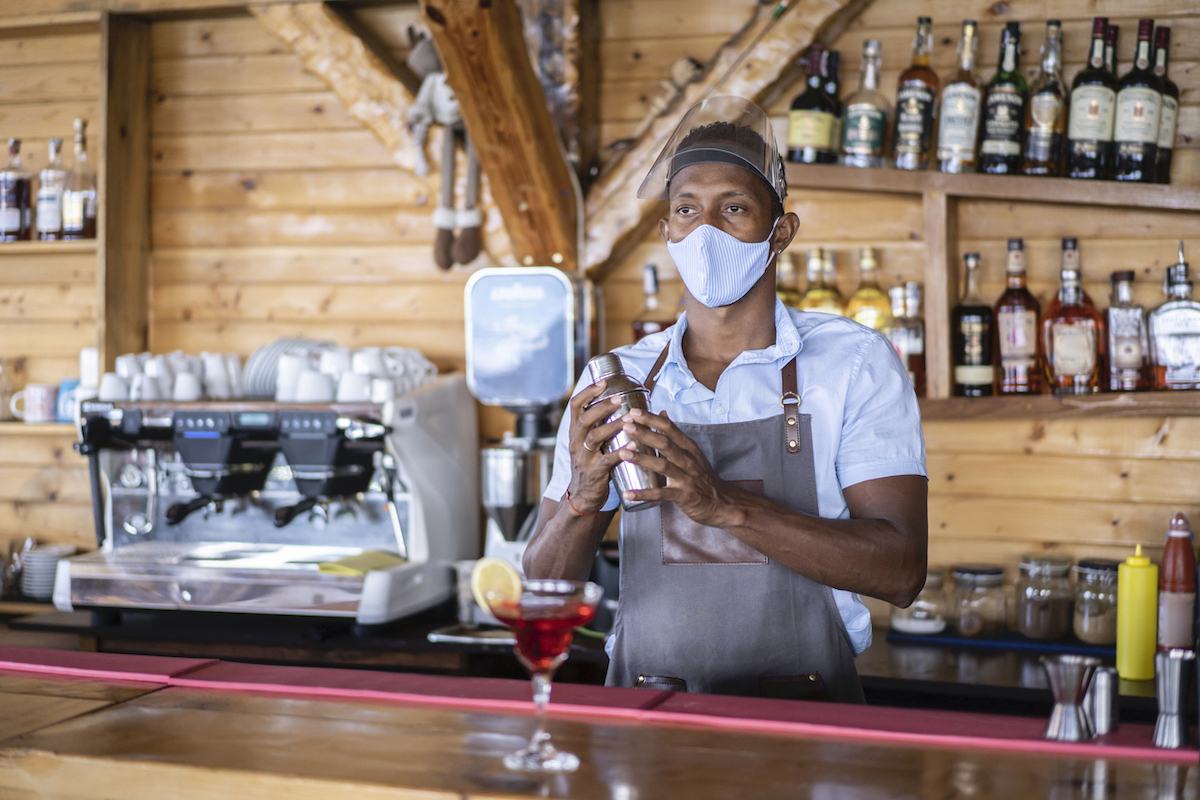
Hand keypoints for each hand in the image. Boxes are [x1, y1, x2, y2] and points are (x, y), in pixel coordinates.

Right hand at [563, 381, 627, 515]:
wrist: (583, 497)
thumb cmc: (593, 466)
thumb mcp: (592, 445)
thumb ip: (604, 427)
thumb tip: (629, 407)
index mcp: (576, 433)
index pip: (575, 406)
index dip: (587, 392)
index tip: (603, 382)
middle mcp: (576, 443)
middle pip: (585, 419)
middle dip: (602, 406)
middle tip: (619, 398)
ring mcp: (584, 458)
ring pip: (595, 437)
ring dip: (613, 426)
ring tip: (630, 419)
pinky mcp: (594, 473)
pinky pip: (607, 460)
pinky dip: (621, 451)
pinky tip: (634, 444)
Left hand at [616, 409, 744, 528]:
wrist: (722, 503)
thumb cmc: (702, 476)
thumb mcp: (692, 452)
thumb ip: (675, 434)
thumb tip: (662, 413)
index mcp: (689, 448)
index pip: (670, 428)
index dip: (652, 419)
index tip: (633, 411)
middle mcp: (688, 460)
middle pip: (666, 443)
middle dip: (645, 433)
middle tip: (626, 425)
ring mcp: (686, 478)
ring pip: (663, 466)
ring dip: (642, 459)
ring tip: (622, 453)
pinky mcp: (683, 496)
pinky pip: (661, 495)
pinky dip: (644, 494)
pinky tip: (628, 493)